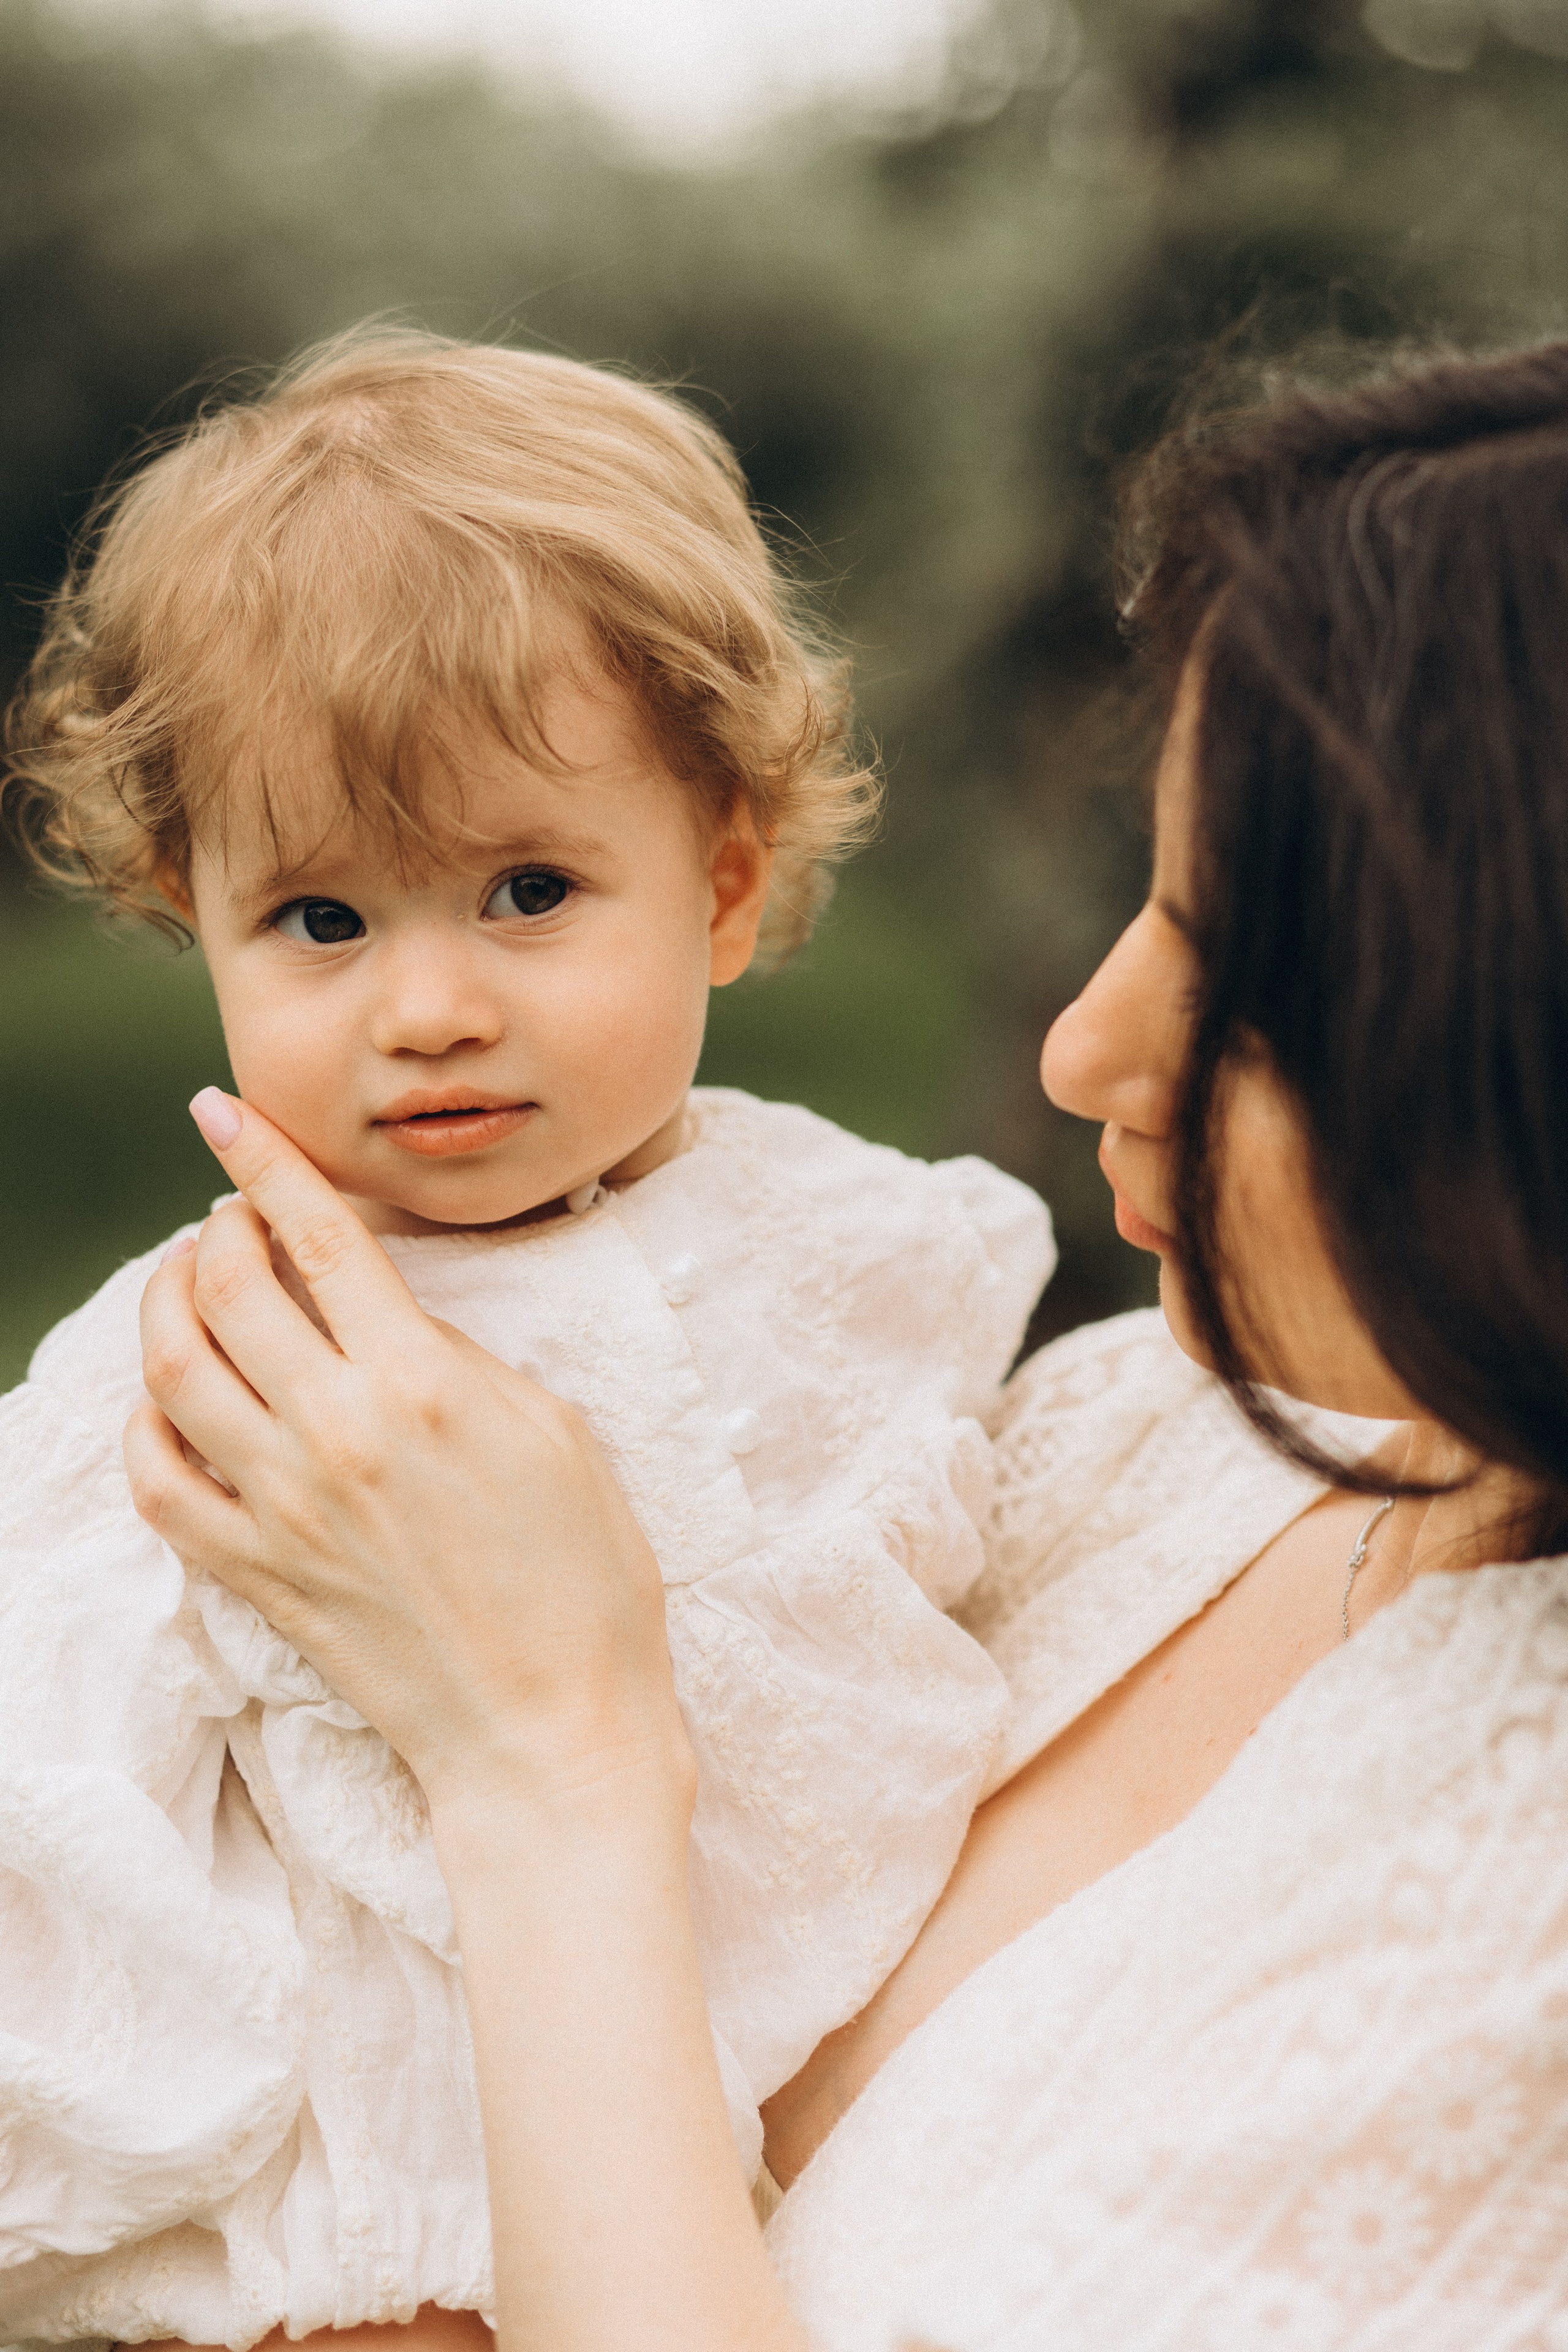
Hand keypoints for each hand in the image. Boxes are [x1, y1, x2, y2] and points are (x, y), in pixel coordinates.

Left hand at [125, 1091, 687, 1824]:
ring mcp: (285, 1508)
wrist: (550, 1727)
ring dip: (163, 1307)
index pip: (320, 1238)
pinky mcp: (259, 1574)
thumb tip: (387, 1320)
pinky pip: (161, 1485)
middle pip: (229, 1289)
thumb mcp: (553, 1430)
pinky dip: (145, 1428)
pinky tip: (165, 1403)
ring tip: (184, 1284)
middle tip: (230, 1215)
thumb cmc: (584, 1579)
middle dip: (214, 1228)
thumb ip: (459, 1359)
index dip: (265, 1161)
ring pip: (174, 1374)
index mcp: (422, 1384)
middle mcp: (337, 1434)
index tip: (225, 1114)